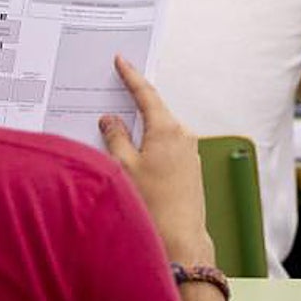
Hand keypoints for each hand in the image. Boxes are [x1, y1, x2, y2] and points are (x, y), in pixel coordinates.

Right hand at [99, 56, 214, 265]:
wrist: (181, 239)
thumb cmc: (153, 205)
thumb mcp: (124, 167)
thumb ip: (115, 138)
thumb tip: (110, 120)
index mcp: (167, 129)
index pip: (146, 94)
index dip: (131, 76)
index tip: (122, 61)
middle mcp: (183, 135)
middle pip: (154, 111)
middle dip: (134, 103)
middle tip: (114, 90)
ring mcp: (190, 152)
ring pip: (160, 130)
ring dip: (141, 128)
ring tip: (118, 128)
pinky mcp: (190, 168)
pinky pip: (167, 146)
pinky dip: (150, 144)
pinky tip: (134, 154)